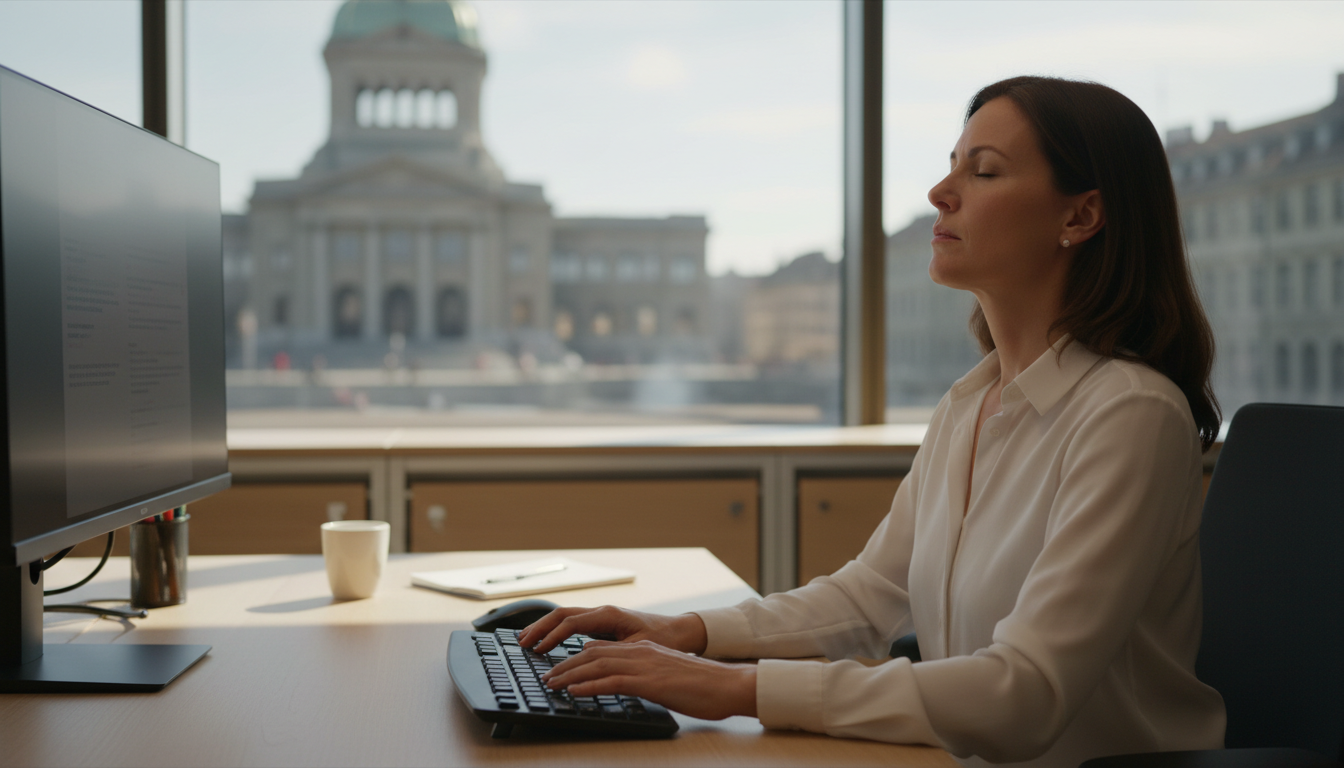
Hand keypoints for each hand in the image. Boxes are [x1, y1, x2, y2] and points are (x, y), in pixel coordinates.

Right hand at [517, 605, 707, 654]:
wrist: (679, 632)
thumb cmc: (664, 640)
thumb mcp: (639, 648)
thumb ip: (613, 650)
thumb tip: (584, 654)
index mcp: (609, 615)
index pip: (571, 622)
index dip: (551, 636)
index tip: (538, 650)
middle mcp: (602, 611)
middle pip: (562, 614)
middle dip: (540, 627)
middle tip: (522, 643)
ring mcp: (600, 615)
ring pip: (564, 615)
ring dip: (544, 626)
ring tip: (525, 639)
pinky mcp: (601, 622)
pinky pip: (571, 622)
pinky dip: (555, 629)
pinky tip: (545, 638)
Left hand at [542, 639, 756, 720]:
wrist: (728, 685)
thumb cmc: (703, 685)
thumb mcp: (668, 676)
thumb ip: (646, 675)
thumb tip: (629, 684)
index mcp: (644, 649)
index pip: (602, 648)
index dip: (577, 656)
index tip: (559, 666)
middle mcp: (640, 652)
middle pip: (592, 653)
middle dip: (565, 664)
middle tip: (547, 675)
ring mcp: (644, 665)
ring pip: (597, 664)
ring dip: (570, 674)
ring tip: (552, 683)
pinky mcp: (649, 681)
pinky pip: (612, 681)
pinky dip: (589, 685)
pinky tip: (574, 691)